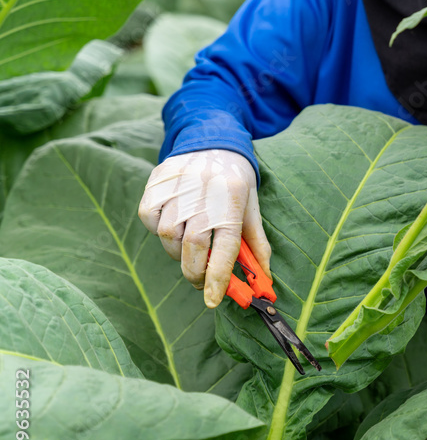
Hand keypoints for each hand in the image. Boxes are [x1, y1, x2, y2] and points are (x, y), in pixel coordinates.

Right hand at [138, 149, 270, 307]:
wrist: (211, 139)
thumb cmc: (235, 181)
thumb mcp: (252, 209)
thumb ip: (256, 245)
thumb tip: (263, 280)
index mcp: (231, 199)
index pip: (224, 246)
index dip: (218, 277)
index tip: (213, 300)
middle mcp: (202, 192)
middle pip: (193, 246)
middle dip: (196, 272)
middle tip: (202, 282)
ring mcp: (175, 186)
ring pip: (168, 236)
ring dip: (179, 252)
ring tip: (191, 247)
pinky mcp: (155, 184)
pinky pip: (150, 220)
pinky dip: (160, 231)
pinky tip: (175, 226)